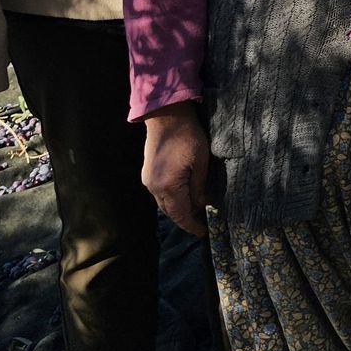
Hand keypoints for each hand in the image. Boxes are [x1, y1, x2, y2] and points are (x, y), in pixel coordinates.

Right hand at [142, 105, 211, 236]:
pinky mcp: (147, 174)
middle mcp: (154, 188)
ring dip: (178, 210)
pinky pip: (160, 194)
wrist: (166, 116)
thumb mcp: (201, 161)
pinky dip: (171, 200)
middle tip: (201, 224)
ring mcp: (148, 181)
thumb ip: (199, 186)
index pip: (181, 214)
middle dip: (185, 220)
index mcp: (169, 186)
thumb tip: (202, 204)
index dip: (192, 225)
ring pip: (164, 204)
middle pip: (171, 212)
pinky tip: (183, 197)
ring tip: (194, 212)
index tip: (203, 233)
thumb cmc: (187, 136)